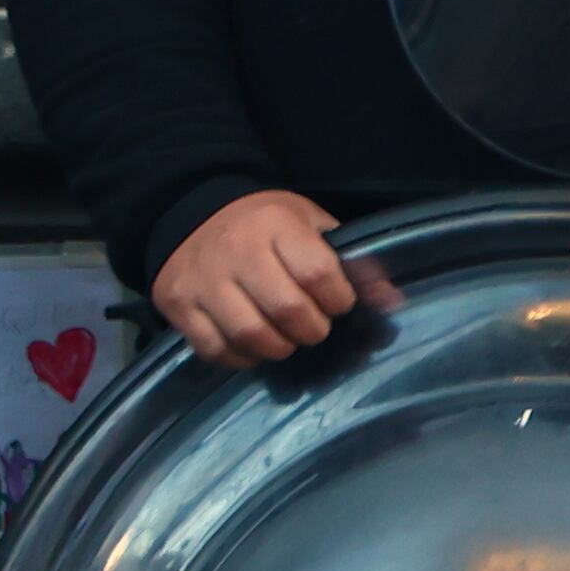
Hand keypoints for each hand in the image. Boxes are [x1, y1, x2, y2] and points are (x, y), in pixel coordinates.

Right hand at [155, 189, 356, 366]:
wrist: (191, 212)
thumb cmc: (264, 222)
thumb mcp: (310, 225)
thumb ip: (350, 261)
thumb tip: (391, 302)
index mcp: (276, 225)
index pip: (317, 273)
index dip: (338, 299)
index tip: (340, 303)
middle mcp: (237, 252)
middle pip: (286, 309)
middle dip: (313, 329)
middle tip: (316, 328)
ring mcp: (203, 282)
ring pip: (249, 334)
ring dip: (279, 348)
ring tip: (288, 340)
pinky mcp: (178, 306)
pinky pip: (214, 348)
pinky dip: (241, 358)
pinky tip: (254, 348)